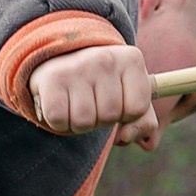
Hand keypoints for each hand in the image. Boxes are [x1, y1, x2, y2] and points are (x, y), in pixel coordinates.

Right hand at [29, 45, 160, 147]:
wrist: (59, 59)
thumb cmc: (101, 85)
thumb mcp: (129, 97)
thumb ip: (143, 122)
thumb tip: (126, 136)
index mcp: (131, 60)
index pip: (137, 108)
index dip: (125, 115)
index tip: (116, 100)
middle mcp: (106, 58)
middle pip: (109, 116)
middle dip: (100, 120)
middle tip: (92, 102)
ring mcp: (78, 66)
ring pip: (84, 122)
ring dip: (78, 124)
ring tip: (76, 104)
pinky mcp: (53, 78)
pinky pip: (58, 120)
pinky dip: (58, 123)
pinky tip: (60, 105)